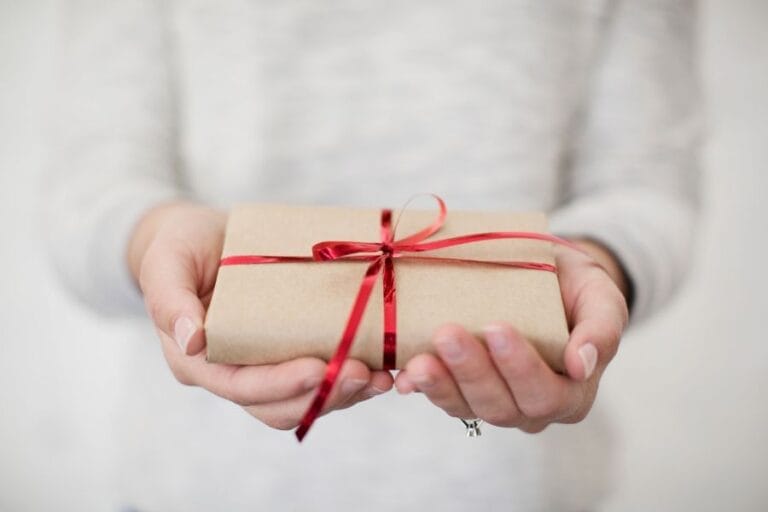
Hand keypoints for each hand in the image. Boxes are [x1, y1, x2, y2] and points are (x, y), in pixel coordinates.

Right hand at [128, 202, 393, 429]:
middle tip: (365, 374)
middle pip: (278, 406)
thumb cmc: (179, 246)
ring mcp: (260, 367)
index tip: (320, 367)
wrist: (200, 236)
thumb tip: (193, 341)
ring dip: (344, 395)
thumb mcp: (166, 261)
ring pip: (303, 401)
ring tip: (381, 377)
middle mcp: (229, 373)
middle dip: (323, 395)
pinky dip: (348, 378)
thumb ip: (171, 299)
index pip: (241, 386)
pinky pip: (317, 379)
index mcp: (196, 360)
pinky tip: (380, 367)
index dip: (281, 384)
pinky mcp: (285, 354)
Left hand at [394, 240, 628, 432]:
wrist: (548, 279)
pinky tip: (404, 374)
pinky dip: (423, 386)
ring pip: (467, 407)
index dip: (520, 368)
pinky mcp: (464, 391)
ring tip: (418, 360)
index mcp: (571, 392)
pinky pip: (444, 397)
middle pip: (501, 406)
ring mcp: (496, 402)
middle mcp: (533, 407)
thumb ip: (601, 330)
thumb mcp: (601, 297)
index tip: (496, 328)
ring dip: (440, 385)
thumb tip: (581, 365)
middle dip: (472, 371)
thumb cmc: (576, 289)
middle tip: (447, 333)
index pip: (546, 394)